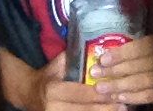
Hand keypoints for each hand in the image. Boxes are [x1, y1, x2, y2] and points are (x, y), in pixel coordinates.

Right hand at [0, 49, 125, 110]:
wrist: (29, 94)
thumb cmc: (47, 77)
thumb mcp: (56, 65)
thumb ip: (73, 58)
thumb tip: (94, 48)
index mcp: (53, 90)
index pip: (79, 93)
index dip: (98, 93)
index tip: (114, 91)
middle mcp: (53, 107)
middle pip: (84, 110)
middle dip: (105, 108)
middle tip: (123, 104)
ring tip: (120, 110)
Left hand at [88, 35, 152, 104]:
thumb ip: (135, 45)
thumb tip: (108, 52)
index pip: (139, 49)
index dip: (121, 54)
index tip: (102, 59)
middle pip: (137, 66)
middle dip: (114, 71)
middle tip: (95, 74)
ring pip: (142, 82)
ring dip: (120, 86)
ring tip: (102, 88)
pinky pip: (150, 95)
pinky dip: (134, 97)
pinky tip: (120, 98)